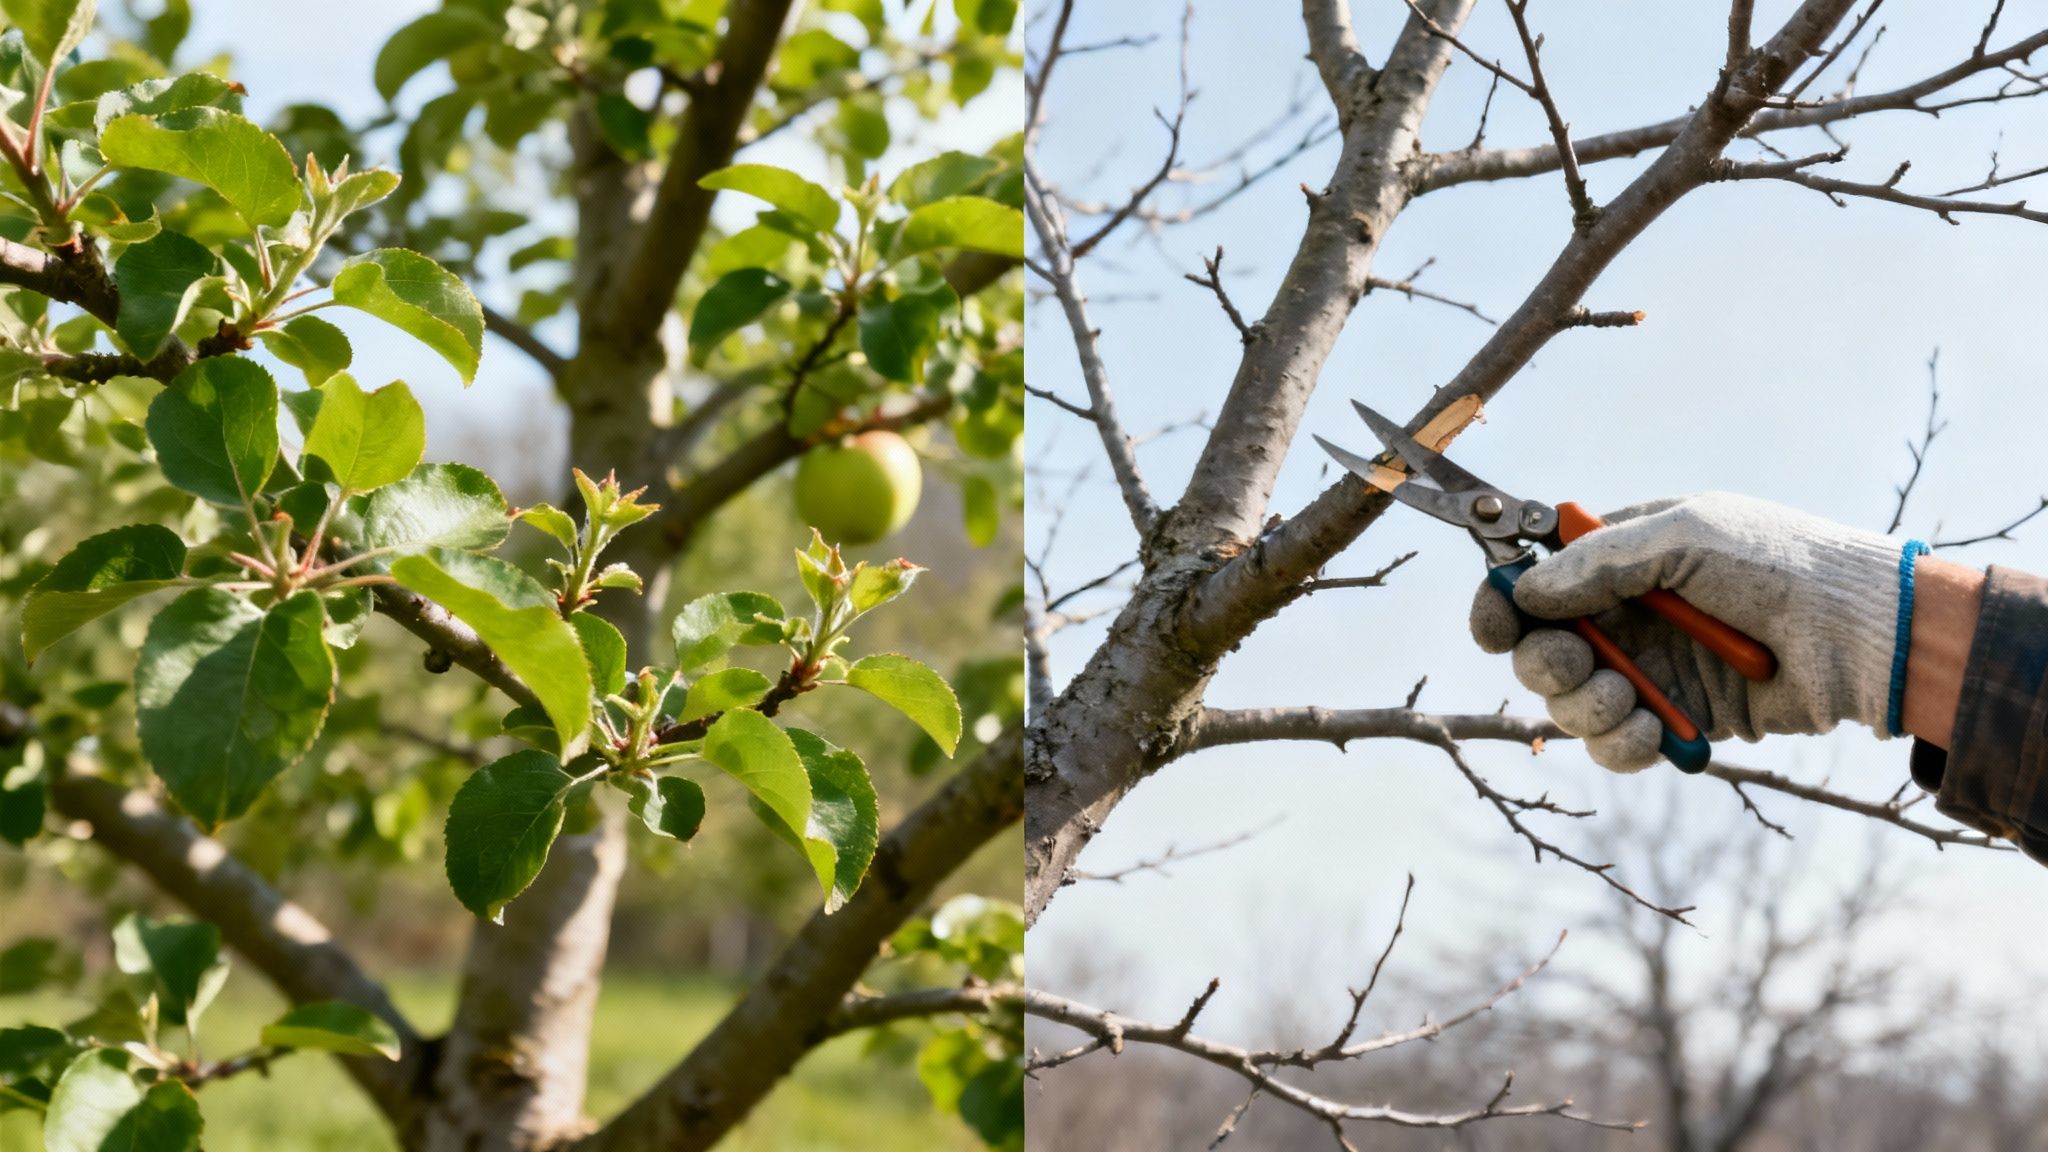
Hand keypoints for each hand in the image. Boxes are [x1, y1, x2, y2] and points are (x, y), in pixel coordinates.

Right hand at [1469, 492, 1911, 771]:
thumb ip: (1597, 562)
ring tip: (1628, 701)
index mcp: (1618, 559)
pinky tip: (1648, 730)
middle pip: (1537, 649)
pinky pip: (1614, 745)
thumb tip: (1526, 590)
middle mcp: (1624, 616)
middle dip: (1545, 662)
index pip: (1531, 583)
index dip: (1501, 606)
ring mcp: (1648, 669)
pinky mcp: (1673, 719)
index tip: (1494, 629)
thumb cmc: (1777, 563)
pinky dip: (1619, 743)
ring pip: (1569, 703)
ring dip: (1585, 706)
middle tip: (1577, 664)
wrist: (1856, 632)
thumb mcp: (1685, 536)